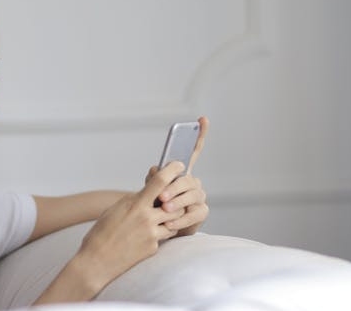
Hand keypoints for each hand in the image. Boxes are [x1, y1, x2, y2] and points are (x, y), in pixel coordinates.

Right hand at [74, 161, 187, 289]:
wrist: (96, 262)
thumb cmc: (100, 235)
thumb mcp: (114, 210)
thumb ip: (133, 202)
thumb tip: (145, 196)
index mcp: (134, 204)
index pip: (159, 182)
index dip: (172, 171)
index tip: (179, 165)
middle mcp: (146, 218)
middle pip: (174, 202)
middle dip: (176, 200)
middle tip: (173, 199)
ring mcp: (151, 234)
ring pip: (174, 221)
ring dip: (171, 218)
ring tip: (162, 219)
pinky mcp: (153, 248)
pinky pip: (164, 237)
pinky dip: (160, 234)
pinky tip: (147, 237)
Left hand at [147, 116, 209, 236]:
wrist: (154, 230)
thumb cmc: (152, 207)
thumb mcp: (148, 191)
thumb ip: (153, 179)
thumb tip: (156, 170)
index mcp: (181, 173)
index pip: (192, 151)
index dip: (199, 135)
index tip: (202, 119)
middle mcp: (193, 182)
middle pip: (188, 179)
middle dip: (174, 187)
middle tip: (161, 196)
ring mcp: (199, 197)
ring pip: (193, 196)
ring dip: (177, 202)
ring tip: (164, 209)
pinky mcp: (201, 212)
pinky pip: (194, 213)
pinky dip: (180, 219)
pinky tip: (169, 223)